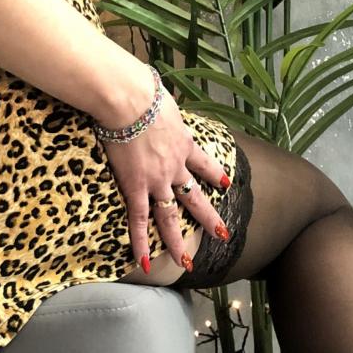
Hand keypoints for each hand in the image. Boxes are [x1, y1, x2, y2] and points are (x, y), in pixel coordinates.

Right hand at [98, 85, 230, 270]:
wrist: (128, 100)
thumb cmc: (141, 90)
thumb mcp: (162, 95)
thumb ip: (161, 103)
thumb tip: (152, 89)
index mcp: (184, 142)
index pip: (204, 163)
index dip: (214, 175)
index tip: (223, 185)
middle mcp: (175, 166)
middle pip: (194, 198)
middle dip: (208, 217)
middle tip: (222, 233)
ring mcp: (156, 180)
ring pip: (169, 216)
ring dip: (178, 240)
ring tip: (186, 261)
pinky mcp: (135, 186)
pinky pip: (138, 220)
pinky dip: (141, 242)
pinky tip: (145, 262)